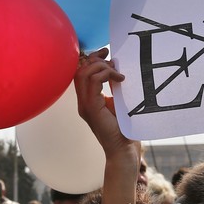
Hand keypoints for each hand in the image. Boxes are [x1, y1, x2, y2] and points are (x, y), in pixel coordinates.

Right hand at [75, 49, 140, 203]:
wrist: (124, 150)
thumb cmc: (124, 130)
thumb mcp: (119, 104)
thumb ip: (114, 89)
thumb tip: (117, 71)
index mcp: (88, 101)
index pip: (81, 73)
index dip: (91, 59)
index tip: (106, 52)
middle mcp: (83, 103)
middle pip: (79, 70)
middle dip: (94, 58)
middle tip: (110, 55)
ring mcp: (85, 106)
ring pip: (83, 74)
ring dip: (102, 67)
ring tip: (118, 72)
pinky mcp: (91, 109)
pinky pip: (92, 83)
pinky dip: (105, 75)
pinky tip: (120, 79)